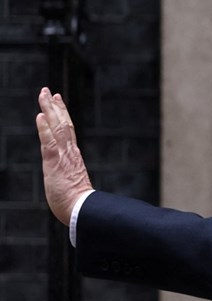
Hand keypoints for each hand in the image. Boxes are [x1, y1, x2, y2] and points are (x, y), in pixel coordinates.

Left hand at [35, 87, 93, 224]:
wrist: (81, 209)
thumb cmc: (77, 202)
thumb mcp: (73, 183)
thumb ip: (70, 175)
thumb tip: (71, 177)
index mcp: (73, 155)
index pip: (67, 129)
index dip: (62, 114)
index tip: (58, 100)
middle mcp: (69, 151)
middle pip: (63, 123)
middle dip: (55, 106)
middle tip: (49, 91)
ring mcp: (63, 155)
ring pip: (57, 126)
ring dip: (50, 110)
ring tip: (44, 95)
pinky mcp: (55, 162)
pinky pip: (49, 141)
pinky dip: (44, 128)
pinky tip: (40, 116)